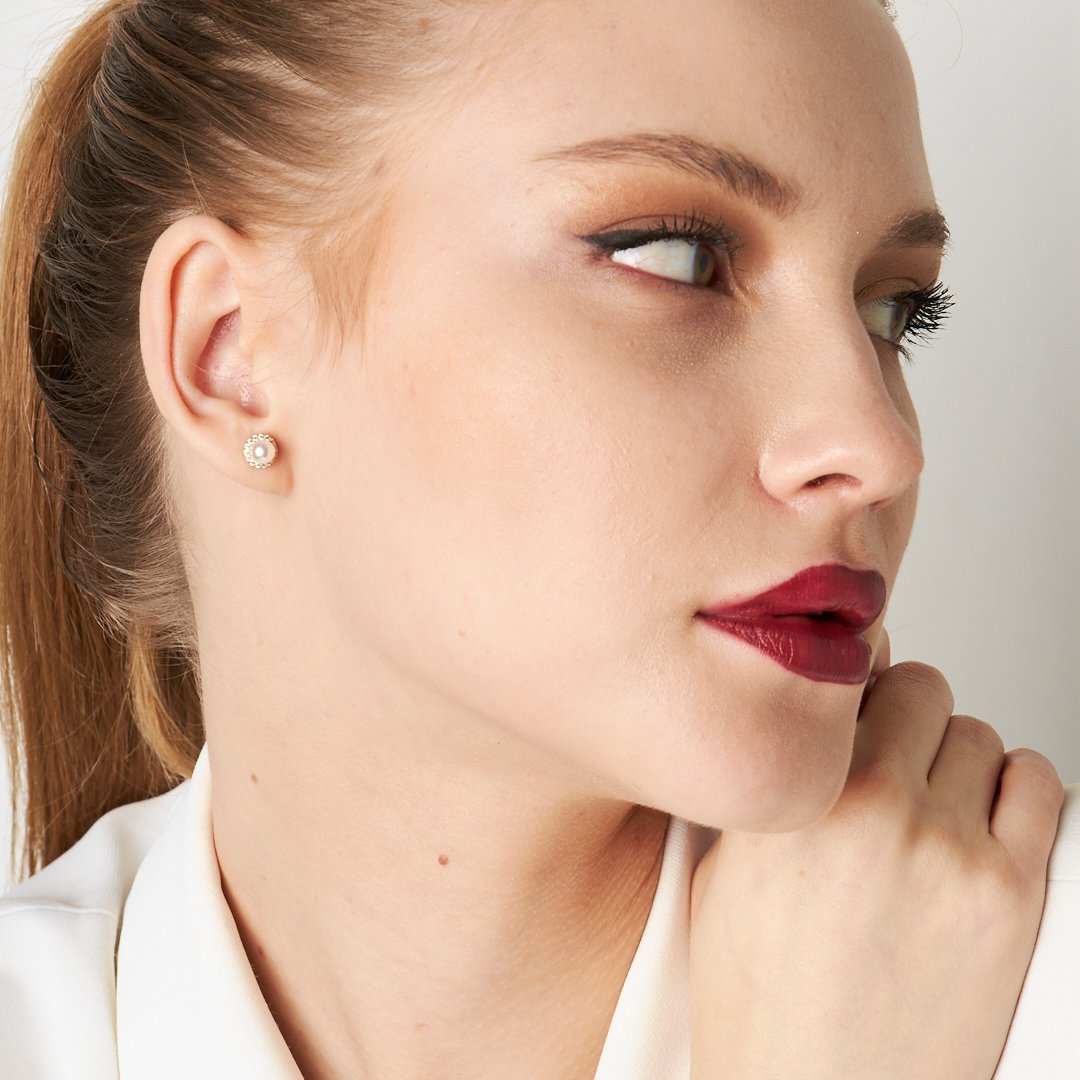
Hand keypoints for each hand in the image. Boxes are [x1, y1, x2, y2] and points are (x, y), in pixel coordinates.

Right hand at [689, 655, 1063, 1079]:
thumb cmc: (761, 1003)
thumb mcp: (721, 874)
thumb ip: (771, 786)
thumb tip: (808, 722)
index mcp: (789, 798)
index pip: (844, 677)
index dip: (849, 688)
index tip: (854, 701)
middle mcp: (867, 809)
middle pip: (919, 688)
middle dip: (905, 715)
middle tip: (892, 758)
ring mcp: (944, 848)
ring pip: (977, 733)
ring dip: (956, 758)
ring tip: (933, 806)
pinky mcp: (1009, 894)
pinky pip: (1036, 784)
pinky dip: (1014, 789)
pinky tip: (982, 822)